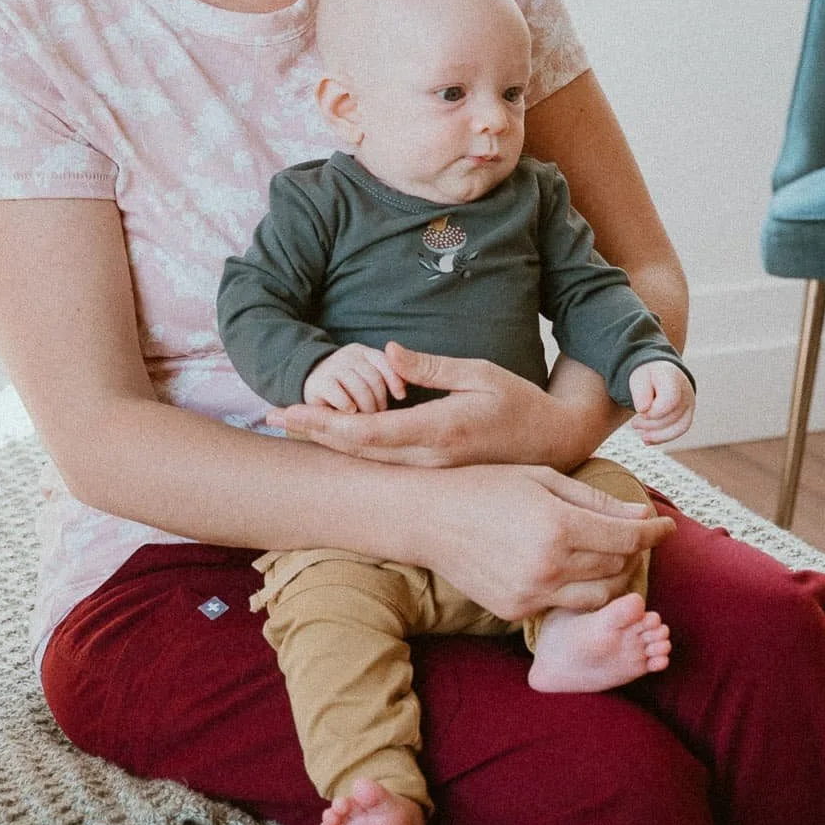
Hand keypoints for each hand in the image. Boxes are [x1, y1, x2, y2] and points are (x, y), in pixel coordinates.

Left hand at [270, 342, 573, 469]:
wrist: (552, 442)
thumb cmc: (518, 401)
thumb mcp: (479, 373)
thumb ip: (431, 366)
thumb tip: (386, 353)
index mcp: (439, 430)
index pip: (369, 432)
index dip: (325, 423)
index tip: (291, 411)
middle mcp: (429, 457)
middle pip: (358, 450)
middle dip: (313, 434)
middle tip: (271, 417)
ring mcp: (431, 468)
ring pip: (368, 460)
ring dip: (328, 442)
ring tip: (291, 425)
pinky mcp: (433, 470)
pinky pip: (384, 462)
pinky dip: (352, 449)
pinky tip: (331, 437)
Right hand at [302, 342, 406, 414]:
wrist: (310, 384)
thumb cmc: (348, 388)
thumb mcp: (368, 379)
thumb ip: (387, 378)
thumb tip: (404, 390)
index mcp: (363, 353)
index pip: (385, 362)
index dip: (395, 379)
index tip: (401, 396)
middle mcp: (348, 356)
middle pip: (373, 377)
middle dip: (380, 400)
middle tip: (379, 415)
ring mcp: (331, 368)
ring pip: (358, 387)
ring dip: (366, 406)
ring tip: (367, 419)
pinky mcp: (317, 383)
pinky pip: (338, 393)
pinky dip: (347, 405)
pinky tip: (351, 413)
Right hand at [416, 463, 668, 619]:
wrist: (428, 519)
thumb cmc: (486, 487)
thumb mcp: (542, 479)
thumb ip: (595, 501)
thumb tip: (643, 517)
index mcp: (557, 526)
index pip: (628, 538)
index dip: (654, 532)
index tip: (667, 526)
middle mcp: (548, 566)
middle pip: (618, 567)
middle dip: (633, 550)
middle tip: (632, 534)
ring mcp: (531, 594)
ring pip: (599, 595)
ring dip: (613, 576)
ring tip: (606, 554)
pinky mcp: (516, 611)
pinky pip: (564, 604)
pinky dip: (576, 587)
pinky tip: (567, 566)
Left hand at [627, 359, 694, 444]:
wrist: (659, 372)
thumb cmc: (647, 376)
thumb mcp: (638, 378)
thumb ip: (640, 392)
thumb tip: (643, 409)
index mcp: (672, 378)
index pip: (670, 401)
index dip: (654, 412)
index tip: (640, 411)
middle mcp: (686, 390)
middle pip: (673, 415)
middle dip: (651, 424)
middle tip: (634, 424)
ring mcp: (690, 403)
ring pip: (681, 426)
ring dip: (659, 435)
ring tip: (642, 436)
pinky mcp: (687, 414)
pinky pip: (680, 430)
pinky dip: (663, 437)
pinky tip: (647, 440)